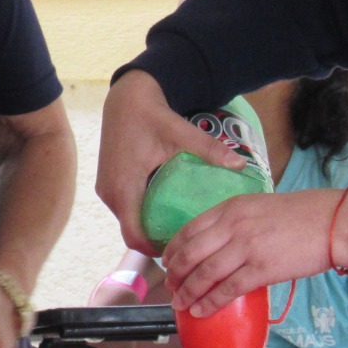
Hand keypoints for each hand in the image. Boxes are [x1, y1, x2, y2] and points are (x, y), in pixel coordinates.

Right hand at [96, 70, 243, 254]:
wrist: (126, 96)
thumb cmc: (150, 115)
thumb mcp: (181, 132)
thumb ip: (209, 150)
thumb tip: (241, 164)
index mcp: (124, 188)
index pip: (134, 237)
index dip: (156, 250)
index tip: (183, 250)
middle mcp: (110, 193)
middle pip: (131, 231)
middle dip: (155, 241)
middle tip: (187, 241)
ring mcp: (106, 187)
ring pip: (127, 219)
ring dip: (147, 227)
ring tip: (177, 227)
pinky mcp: (107, 180)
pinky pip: (124, 207)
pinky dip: (140, 213)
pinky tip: (163, 208)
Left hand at [160, 188, 347, 315]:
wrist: (331, 222)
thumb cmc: (299, 214)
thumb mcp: (258, 206)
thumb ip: (236, 220)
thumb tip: (221, 242)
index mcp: (230, 209)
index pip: (189, 229)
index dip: (173, 249)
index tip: (167, 262)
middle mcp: (232, 226)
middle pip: (191, 253)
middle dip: (175, 273)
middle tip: (170, 286)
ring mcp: (246, 248)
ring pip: (205, 273)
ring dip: (188, 292)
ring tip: (180, 303)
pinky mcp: (261, 270)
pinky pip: (228, 290)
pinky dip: (210, 302)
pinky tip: (201, 311)